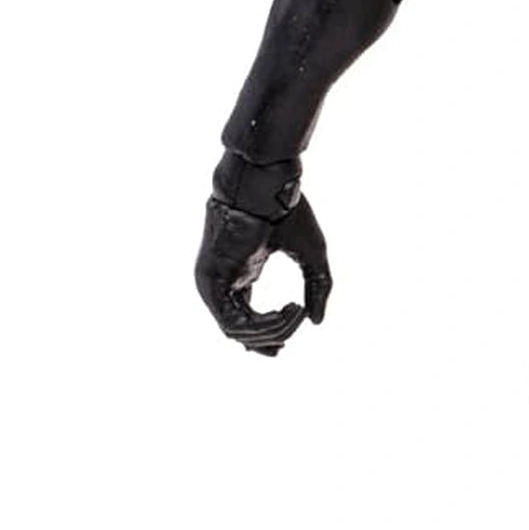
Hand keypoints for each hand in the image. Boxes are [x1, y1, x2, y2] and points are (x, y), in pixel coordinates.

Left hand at [196, 158, 330, 355]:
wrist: (266, 186)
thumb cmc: (287, 212)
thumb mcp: (311, 256)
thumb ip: (316, 289)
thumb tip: (317, 323)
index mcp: (239, 273)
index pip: (244, 318)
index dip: (266, 335)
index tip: (285, 344)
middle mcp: (222, 281)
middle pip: (239, 331)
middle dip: (270, 339)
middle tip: (293, 332)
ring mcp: (212, 282)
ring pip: (236, 331)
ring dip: (273, 330)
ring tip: (296, 312)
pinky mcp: (212, 282)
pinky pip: (233, 321)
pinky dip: (263, 324)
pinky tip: (286, 311)